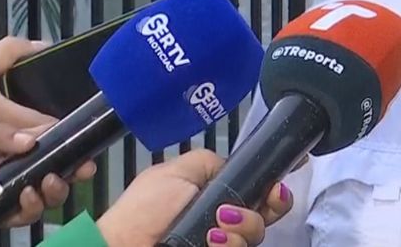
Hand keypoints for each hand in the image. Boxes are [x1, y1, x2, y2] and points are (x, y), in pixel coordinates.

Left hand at [0, 123, 94, 244]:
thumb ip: (0, 134)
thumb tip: (33, 138)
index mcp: (18, 148)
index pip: (52, 146)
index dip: (71, 147)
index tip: (85, 147)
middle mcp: (23, 171)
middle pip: (60, 172)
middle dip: (76, 172)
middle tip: (82, 169)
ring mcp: (16, 194)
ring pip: (50, 195)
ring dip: (57, 190)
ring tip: (50, 182)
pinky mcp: (6, 214)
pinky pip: (29, 214)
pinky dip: (32, 206)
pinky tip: (26, 195)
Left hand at [97, 149, 292, 246]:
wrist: (125, 246)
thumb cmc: (143, 210)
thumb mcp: (177, 170)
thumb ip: (210, 162)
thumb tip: (234, 165)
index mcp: (217, 194)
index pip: (259, 191)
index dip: (272, 190)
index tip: (275, 188)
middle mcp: (224, 220)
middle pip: (265, 214)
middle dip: (263, 209)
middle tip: (236, 211)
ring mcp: (222, 242)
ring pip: (256, 235)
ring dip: (242, 228)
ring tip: (214, 230)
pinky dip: (231, 245)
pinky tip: (213, 241)